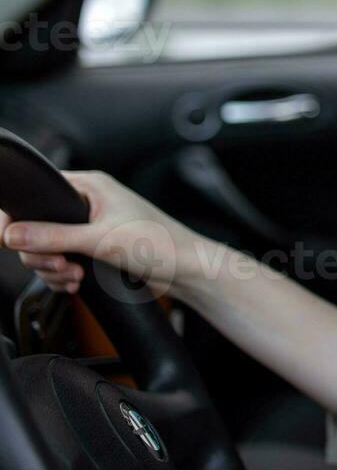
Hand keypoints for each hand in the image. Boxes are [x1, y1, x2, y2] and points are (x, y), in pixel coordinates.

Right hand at [0, 169, 202, 298]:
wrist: (185, 270)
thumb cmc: (159, 243)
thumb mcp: (100, 239)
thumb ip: (53, 236)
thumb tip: (12, 233)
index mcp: (90, 186)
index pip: (38, 192)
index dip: (19, 216)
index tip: (9, 238)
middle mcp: (88, 204)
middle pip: (36, 227)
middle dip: (41, 252)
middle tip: (59, 264)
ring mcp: (90, 228)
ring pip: (47, 249)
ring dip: (53, 268)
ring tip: (74, 276)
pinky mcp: (94, 250)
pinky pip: (62, 263)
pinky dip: (63, 276)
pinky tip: (76, 283)